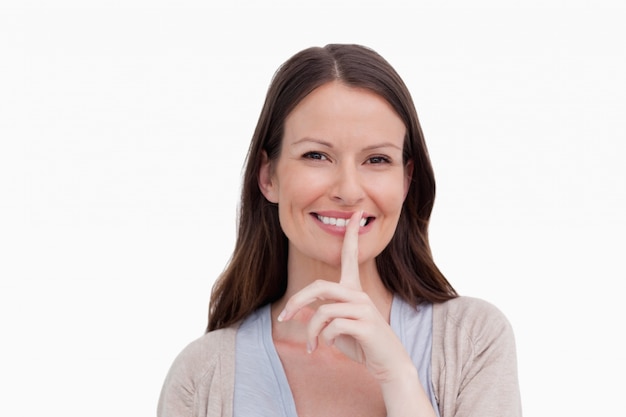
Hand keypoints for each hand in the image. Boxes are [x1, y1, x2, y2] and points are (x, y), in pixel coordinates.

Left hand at [277, 211, 409, 381]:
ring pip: (323, 311)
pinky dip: (323, 339)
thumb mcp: (337, 327)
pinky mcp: (365, 324)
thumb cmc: (362, 344)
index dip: (352, 235)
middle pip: (319, 286)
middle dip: (297, 301)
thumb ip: (321, 315)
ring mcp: (364, 308)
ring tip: (312, 346)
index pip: (351, 256)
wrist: (388, 364)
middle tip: (284, 318)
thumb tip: (296, 311)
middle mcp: (359, 294)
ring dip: (311, 332)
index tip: (356, 214)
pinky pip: (332, 327)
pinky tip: (328, 347)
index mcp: (354, 290)